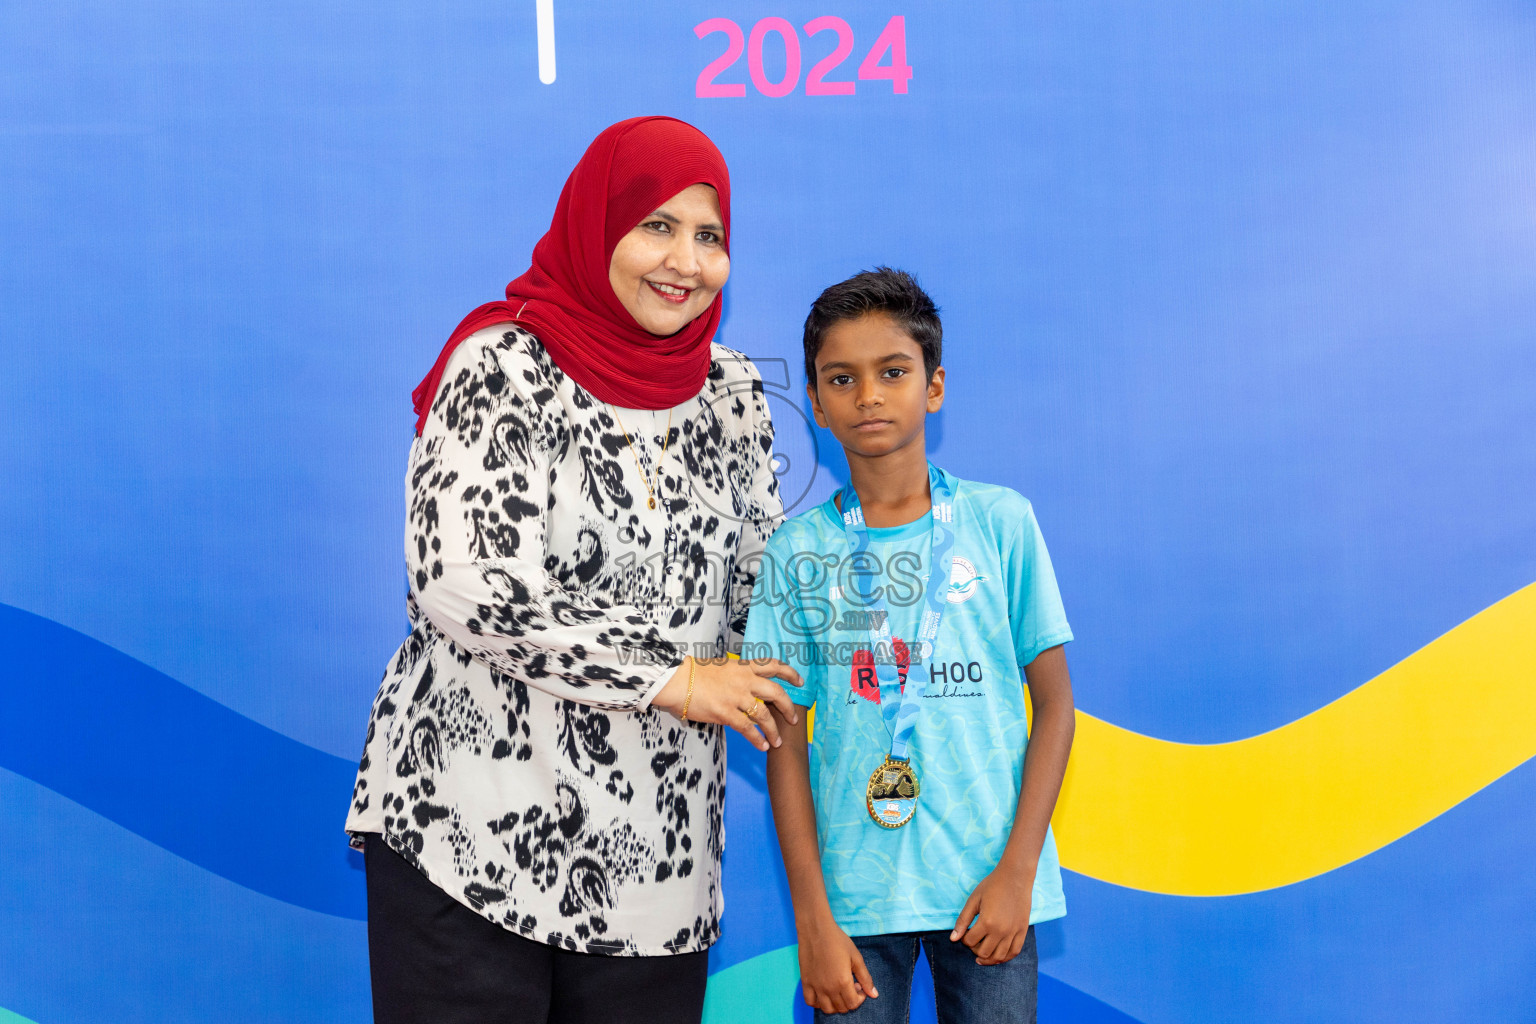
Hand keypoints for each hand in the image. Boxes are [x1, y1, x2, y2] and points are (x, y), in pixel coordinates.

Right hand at [651, 657, 800, 751]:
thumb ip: (735, 676)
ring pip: (764, 715)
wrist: (676, 680)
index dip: (790, 673)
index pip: (773, 665)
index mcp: (742, 666)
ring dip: (774, 730)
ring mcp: (736, 697)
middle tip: (793, 719)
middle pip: (776, 692)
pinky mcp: (726, 712)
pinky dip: (758, 739)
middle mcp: (744, 680)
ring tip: (777, 742)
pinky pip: (747, 728)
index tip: (800, 681)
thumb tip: (744, 686)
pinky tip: (763, 746)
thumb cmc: (693, 673)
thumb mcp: (720, 667)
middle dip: (788, 707)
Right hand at [797, 913, 877, 1014]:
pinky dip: (818, 1003)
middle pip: (841, 1008)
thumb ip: (865, 978)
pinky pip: (810, 1002)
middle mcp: (828, 988)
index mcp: (843, 982)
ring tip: (838, 990)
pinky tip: (824, 993)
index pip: (853, 1004)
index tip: (859, 986)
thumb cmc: (838, 940)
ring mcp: (815, 986)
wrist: (816, 929)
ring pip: (827, 1009)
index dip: (860, 998)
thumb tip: (874, 994)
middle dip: (849, 1000)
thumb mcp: (856, 957)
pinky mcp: (805, 982)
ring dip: (835, 1004)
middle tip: (850, 985)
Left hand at [950, 865, 1032, 964]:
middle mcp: (1001, 931)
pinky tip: (997, 956)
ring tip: (982, 954)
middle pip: (983, 952)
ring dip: (988, 957)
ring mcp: (1013, 932)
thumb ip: (963, 920)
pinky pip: (1014, 952)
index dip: (964, 939)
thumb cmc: (992, 885)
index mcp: (986, 922)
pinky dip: (1004, 957)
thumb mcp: (974, 900)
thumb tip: (953, 939)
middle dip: (974, 949)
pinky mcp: (1023, 931)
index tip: (965, 932)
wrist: (1015, 877)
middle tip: (973, 940)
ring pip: (998, 957)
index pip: (970, 941)